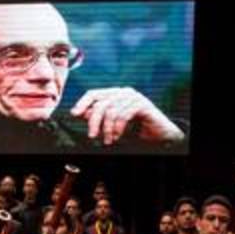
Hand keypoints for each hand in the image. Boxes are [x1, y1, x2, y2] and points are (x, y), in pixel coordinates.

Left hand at [70, 87, 184, 145]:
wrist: (159, 136)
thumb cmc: (136, 131)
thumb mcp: (113, 124)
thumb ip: (99, 118)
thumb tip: (80, 113)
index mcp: (115, 94)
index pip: (94, 93)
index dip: (83, 103)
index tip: (74, 114)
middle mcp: (124, 92)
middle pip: (101, 103)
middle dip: (94, 121)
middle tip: (92, 136)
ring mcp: (134, 97)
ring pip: (111, 110)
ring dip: (107, 129)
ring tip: (108, 141)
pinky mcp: (143, 105)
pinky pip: (124, 114)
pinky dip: (118, 128)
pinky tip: (117, 137)